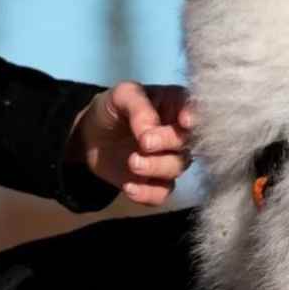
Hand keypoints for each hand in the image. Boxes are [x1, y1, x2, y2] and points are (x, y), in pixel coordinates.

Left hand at [68, 80, 193, 205]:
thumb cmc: (112, 108)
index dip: (196, 118)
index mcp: (176, 106)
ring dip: (156, 168)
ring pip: (177, 169)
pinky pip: (161, 194)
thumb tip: (149, 132)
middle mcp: (178, 135)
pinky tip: (129, 186)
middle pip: (187, 143)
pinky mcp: (155, 183)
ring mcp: (169, 160)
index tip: (185, 123)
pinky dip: (147, 193)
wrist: (90, 136)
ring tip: (132, 162)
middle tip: (144, 143)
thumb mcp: (122, 95)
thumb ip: (139, 107)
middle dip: (167, 144)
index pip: (197, 111)